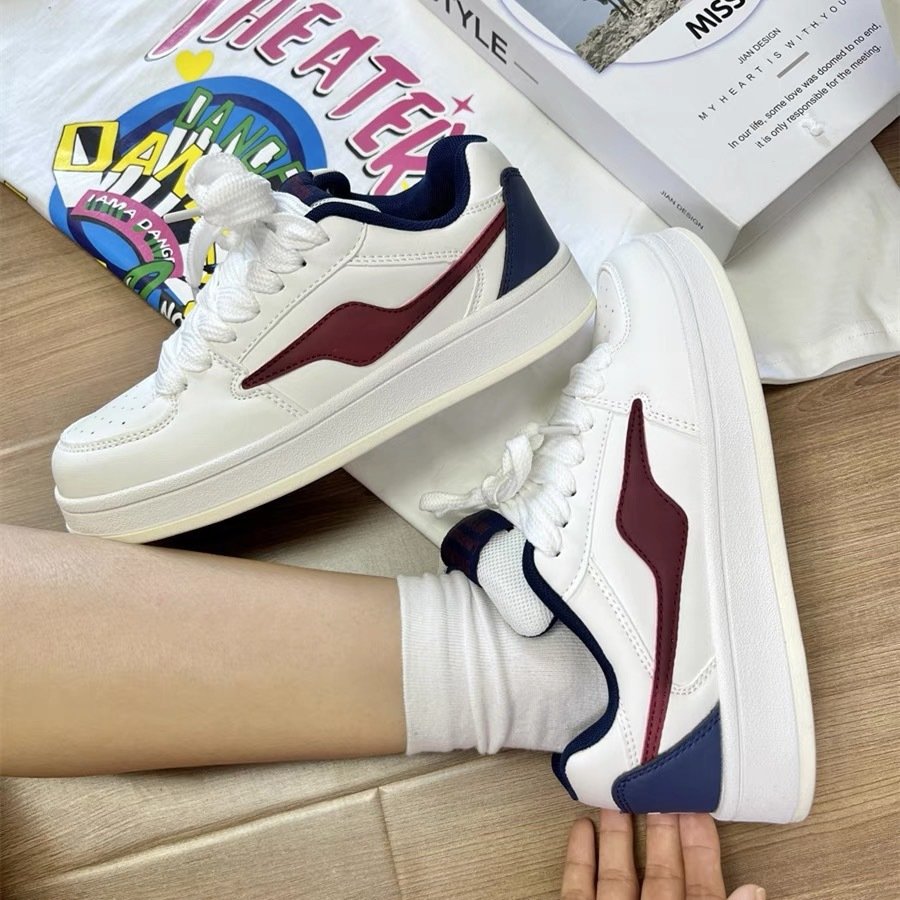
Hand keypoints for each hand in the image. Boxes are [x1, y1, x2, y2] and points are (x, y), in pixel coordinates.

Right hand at [560, 809, 764, 899]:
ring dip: (616, 833)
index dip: (700, 845)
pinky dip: (579, 859)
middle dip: (659, 826)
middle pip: (659, 870)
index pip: (702, 886)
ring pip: (617, 874)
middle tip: (657, 783)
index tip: (696, 804)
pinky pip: (577, 891)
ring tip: (616, 796)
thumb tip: (755, 890)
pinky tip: (581, 827)